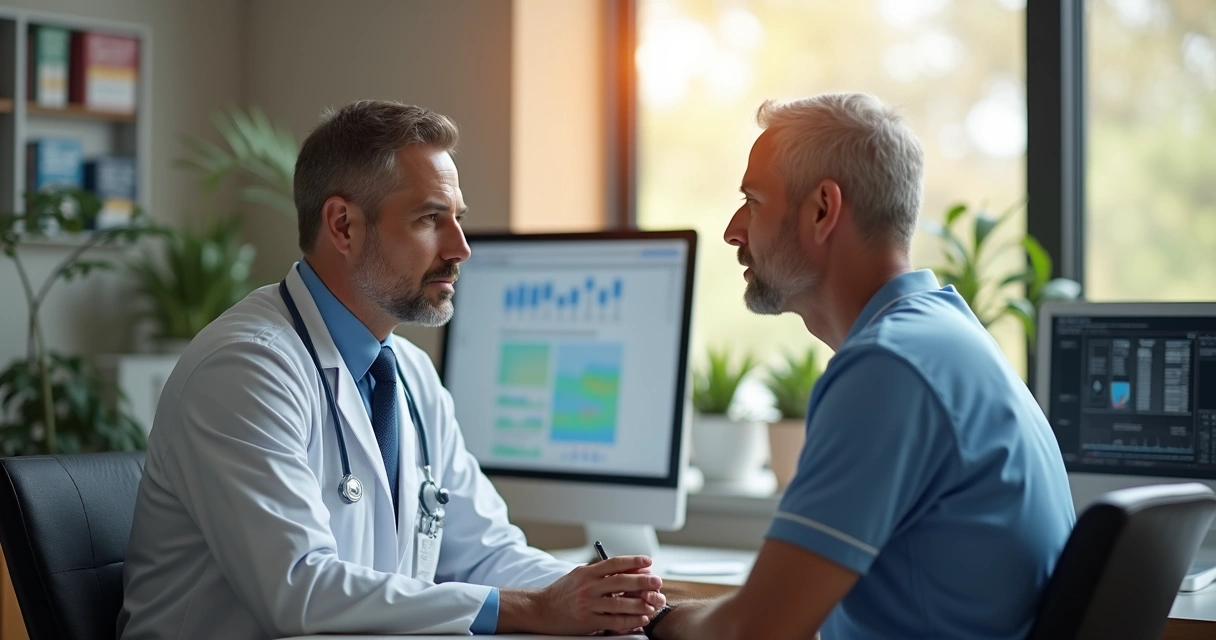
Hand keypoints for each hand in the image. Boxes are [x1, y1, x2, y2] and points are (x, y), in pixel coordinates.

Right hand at [498, 555, 663, 634]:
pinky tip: (641, 618)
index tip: (648, 562)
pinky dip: (630, 620)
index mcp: (587, 572)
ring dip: (640, 603)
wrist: (540, 610)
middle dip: (642, 582)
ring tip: (654, 603)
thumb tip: (626, 570)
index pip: (614, 563)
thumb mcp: (579, 575)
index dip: (633, 561)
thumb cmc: (562, 592)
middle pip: (621, 582)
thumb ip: (600, 573)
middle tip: (657, 582)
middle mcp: (588, 587)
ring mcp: (588, 605)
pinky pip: (614, 622)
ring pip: (620, 604)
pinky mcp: (587, 622)